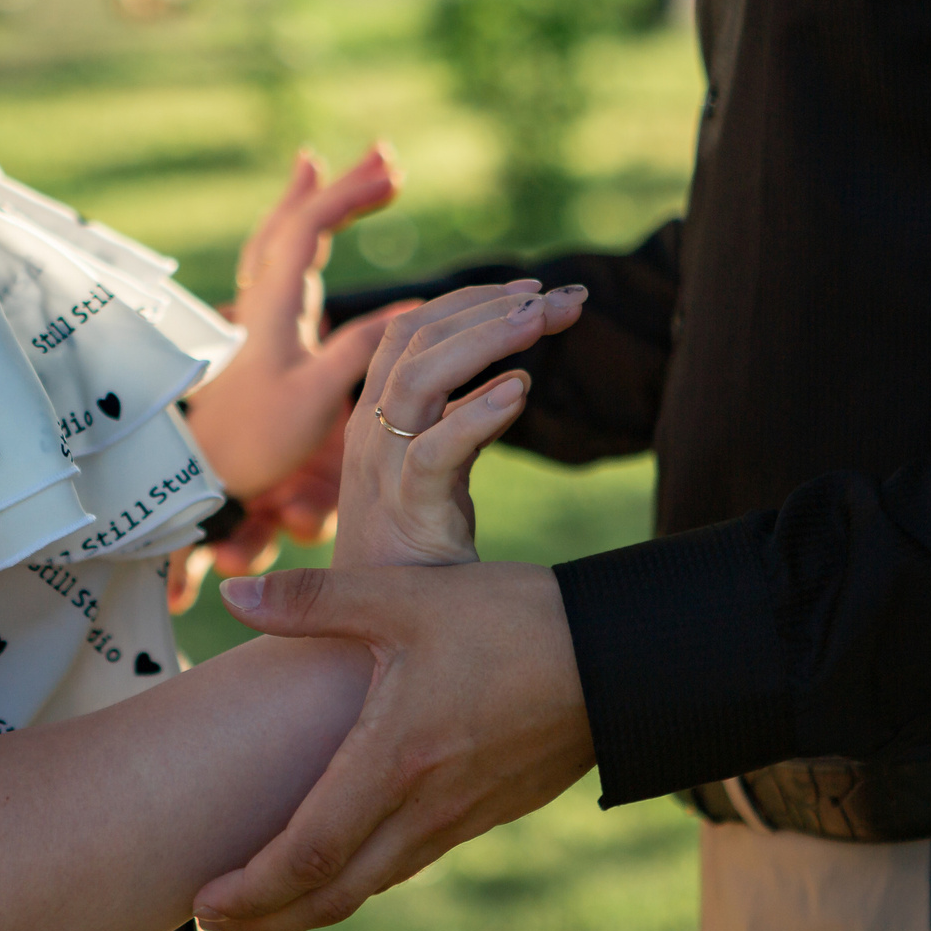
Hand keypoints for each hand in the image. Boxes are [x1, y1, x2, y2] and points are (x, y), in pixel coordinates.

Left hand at [182, 147, 405, 498]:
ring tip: (338, 169)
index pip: (307, 230)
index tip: (393, 178)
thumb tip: (414, 308)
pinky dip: (298, 233)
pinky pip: (280, 263)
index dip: (348, 196)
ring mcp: (260, 312)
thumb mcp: (318, 399)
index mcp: (274, 307)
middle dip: (340, 186)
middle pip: (295, 221)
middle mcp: (262, 299)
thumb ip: (362, 350)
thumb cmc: (257, 441)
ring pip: (282, 237)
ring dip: (314, 201)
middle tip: (386, 155)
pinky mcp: (265, 331)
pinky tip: (313, 233)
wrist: (207, 473)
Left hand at [195, 561, 592, 930]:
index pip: (308, 854)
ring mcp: (458, 818)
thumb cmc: (513, 622)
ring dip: (311, 904)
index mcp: (395, 761)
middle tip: (214, 919)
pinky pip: (407, 862)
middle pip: (333, 893)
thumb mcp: (408, 598)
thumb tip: (234, 594)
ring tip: (263, 901)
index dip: (251, 890)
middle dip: (268, 918)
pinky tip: (341, 858)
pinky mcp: (484, 813)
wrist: (620, 658)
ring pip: (371, 885)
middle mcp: (424, 807)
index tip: (204, 901)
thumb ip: (316, 599)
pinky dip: (359, 877)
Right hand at [335, 282, 586, 567]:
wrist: (370, 637)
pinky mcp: (406, 513)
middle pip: (415, 339)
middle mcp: (371, 433)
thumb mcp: (439, 472)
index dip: (471, 301)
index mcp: (376, 418)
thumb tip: (512, 381)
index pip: (411, 330)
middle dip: (490, 307)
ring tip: (540, 321)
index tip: (535, 292)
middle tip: (559, 299)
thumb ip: (463, 424)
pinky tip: (521, 391)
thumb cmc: (412, 557)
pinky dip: (477, 415)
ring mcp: (383, 471)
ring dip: (483, 340)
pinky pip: (434, 453)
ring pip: (418, 380)